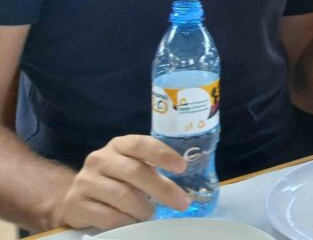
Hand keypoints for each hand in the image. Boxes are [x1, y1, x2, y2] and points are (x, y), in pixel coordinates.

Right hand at [54, 135, 188, 229]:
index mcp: (118, 145)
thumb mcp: (131, 167)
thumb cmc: (115, 180)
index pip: (141, 144)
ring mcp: (85, 181)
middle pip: (136, 172)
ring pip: (123, 196)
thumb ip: (151, 168)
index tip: (182, 168)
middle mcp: (99, 159)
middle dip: (163, 189)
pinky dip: (127, 222)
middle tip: (182, 203)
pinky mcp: (75, 204)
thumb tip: (183, 186)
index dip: (162, 154)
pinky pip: (109, 216)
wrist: (76, 198)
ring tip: (151, 215)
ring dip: (144, 209)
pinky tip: (133, 222)